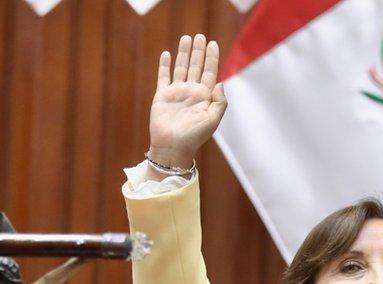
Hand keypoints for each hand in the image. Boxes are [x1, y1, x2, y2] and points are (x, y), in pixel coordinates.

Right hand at [148, 34, 226, 168]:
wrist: (172, 147)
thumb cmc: (194, 137)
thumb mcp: (212, 120)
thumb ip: (220, 102)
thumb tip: (220, 82)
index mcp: (205, 96)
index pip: (210, 72)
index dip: (212, 57)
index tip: (213, 43)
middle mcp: (191, 92)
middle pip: (196, 66)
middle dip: (199, 51)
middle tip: (200, 36)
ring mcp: (177, 92)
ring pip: (181, 67)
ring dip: (184, 53)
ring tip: (186, 38)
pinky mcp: (162, 95)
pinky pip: (163, 77)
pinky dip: (164, 65)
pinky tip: (167, 54)